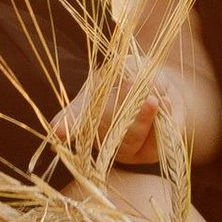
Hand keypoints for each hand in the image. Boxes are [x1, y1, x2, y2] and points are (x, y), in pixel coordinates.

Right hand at [53, 55, 169, 167]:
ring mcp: (120, 148)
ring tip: (155, 99)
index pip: (72, 118)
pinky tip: (164, 106)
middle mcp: (98, 134)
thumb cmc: (138, 75)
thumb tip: (138, 88)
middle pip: (105, 126)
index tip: (57, 131)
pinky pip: (154, 144)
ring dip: (144, 116)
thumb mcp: (130, 65)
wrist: (164, 91)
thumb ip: (130, 73)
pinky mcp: (145, 156)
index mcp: (85, 108)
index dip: (64, 125)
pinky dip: (162, 122)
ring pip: (130, 137)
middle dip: (121, 105)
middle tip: (133, 83)